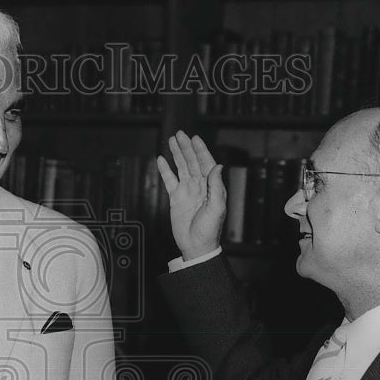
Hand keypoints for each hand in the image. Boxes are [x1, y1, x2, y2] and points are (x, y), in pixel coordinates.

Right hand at [156, 131, 224, 260]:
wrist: (196, 245)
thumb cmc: (210, 230)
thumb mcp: (217, 208)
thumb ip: (216, 186)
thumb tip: (218, 166)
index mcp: (211, 186)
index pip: (206, 163)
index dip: (201, 150)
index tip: (195, 138)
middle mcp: (199, 186)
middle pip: (192, 161)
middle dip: (186, 147)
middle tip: (180, 134)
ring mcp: (187, 191)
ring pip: (181, 167)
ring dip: (177, 154)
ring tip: (171, 141)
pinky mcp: (176, 198)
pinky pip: (169, 180)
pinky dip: (165, 170)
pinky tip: (162, 160)